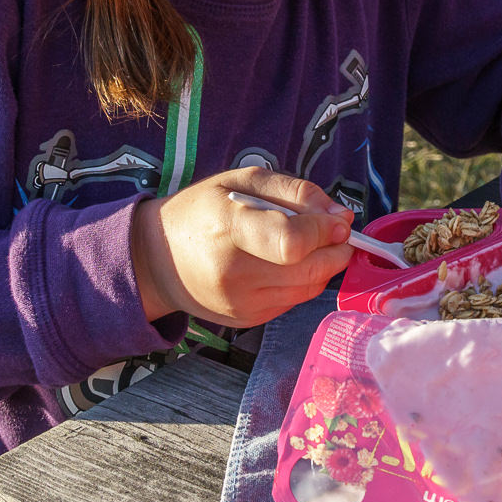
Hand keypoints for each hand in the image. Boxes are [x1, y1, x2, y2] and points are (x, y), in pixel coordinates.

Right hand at [131, 166, 356, 327]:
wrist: (159, 259)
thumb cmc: (204, 210)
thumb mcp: (244, 180)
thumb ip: (297, 192)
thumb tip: (342, 216)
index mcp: (228, 227)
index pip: (292, 241)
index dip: (325, 231)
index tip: (339, 220)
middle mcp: (233, 273)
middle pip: (310, 270)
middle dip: (337, 249)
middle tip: (337, 231)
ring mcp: (241, 302)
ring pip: (309, 288)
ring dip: (324, 265)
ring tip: (311, 243)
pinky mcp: (247, 320)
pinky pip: (295, 300)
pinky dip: (304, 280)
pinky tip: (287, 263)